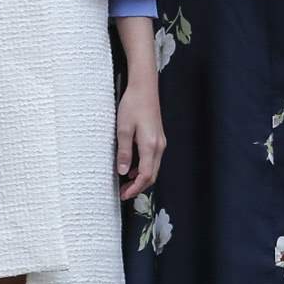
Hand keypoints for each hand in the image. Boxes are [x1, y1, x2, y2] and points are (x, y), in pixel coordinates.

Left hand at [115, 72, 164, 199]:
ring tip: (125, 183)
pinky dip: (144, 168)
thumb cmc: (133, 105)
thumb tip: (123, 172)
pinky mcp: (158, 138)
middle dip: (139, 187)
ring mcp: (160, 142)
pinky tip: (132, 168)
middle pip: (152, 175)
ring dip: (141, 178)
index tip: (123, 195)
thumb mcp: (123, 129)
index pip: (146, 175)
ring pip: (153, 167)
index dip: (135, 188)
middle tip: (123, 193)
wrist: (144, 88)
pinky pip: (153, 159)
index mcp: (151, 145)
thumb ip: (124, 152)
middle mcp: (159, 145)